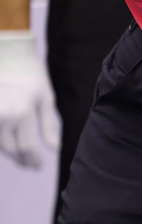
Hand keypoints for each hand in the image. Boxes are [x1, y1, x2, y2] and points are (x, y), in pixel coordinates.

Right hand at [0, 31, 59, 168]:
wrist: (7, 56)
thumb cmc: (30, 75)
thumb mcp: (45, 98)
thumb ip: (49, 125)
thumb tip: (54, 149)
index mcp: (23, 114)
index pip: (27, 148)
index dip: (32, 161)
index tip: (37, 167)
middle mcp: (3, 117)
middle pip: (10, 149)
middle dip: (21, 159)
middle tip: (29, 164)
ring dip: (9, 152)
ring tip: (19, 156)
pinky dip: (0, 140)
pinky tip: (7, 142)